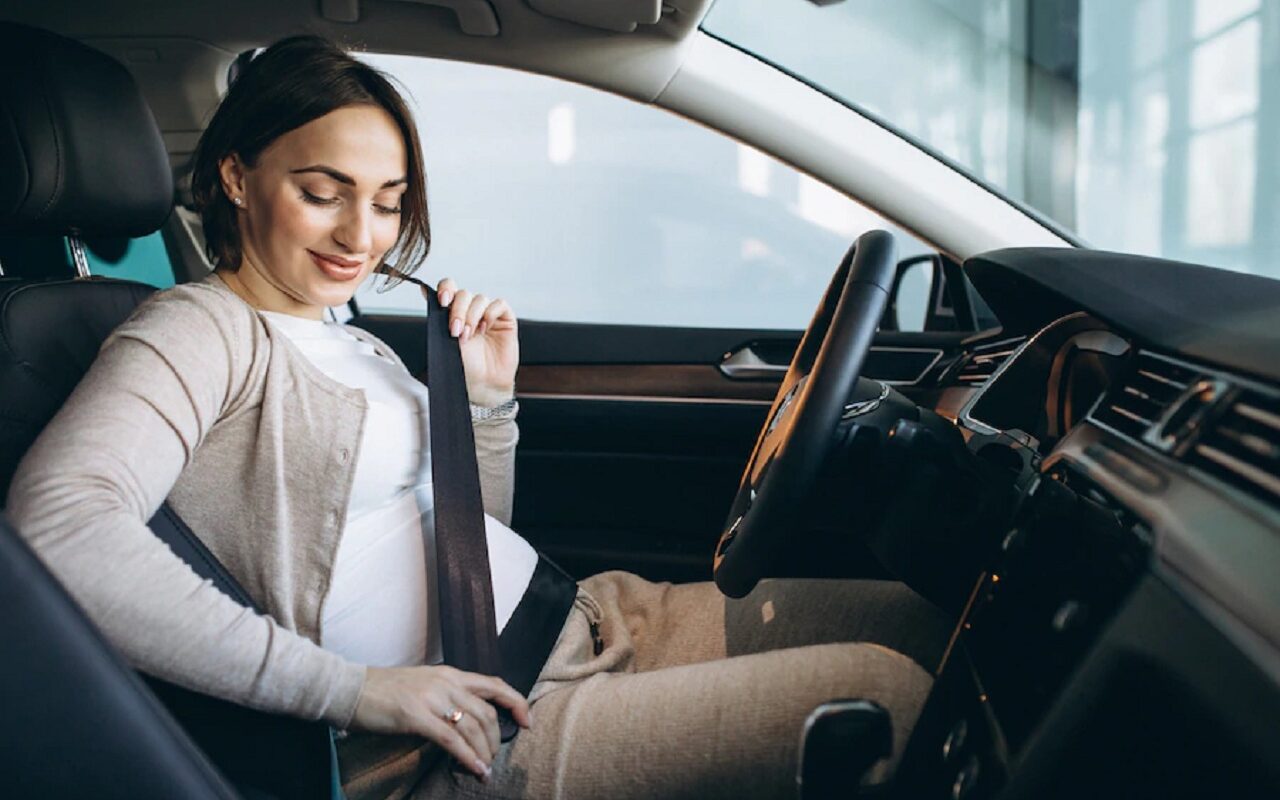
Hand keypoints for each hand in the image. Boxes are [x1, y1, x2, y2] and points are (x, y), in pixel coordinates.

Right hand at [349, 665, 530, 778]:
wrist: (349, 688)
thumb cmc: (384, 691)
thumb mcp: (423, 685)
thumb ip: (447, 696)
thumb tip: (468, 721)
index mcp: (449, 674)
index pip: (494, 684)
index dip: (516, 703)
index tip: (527, 722)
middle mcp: (445, 682)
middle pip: (487, 713)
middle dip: (496, 740)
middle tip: (493, 758)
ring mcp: (430, 698)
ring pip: (473, 727)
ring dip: (483, 753)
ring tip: (484, 770)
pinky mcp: (414, 716)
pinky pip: (450, 740)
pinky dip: (467, 757)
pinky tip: (475, 769)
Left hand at [437, 278, 518, 407]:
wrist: (482, 384)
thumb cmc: (464, 366)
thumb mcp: (445, 339)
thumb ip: (438, 315)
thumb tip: (424, 290)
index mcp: (454, 313)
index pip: (450, 288)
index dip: (446, 288)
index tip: (442, 301)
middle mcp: (471, 311)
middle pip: (464, 294)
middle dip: (458, 311)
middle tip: (455, 330)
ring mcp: (488, 315)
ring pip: (480, 299)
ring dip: (472, 316)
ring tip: (469, 335)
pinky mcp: (505, 320)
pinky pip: (499, 304)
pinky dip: (490, 313)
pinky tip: (484, 328)